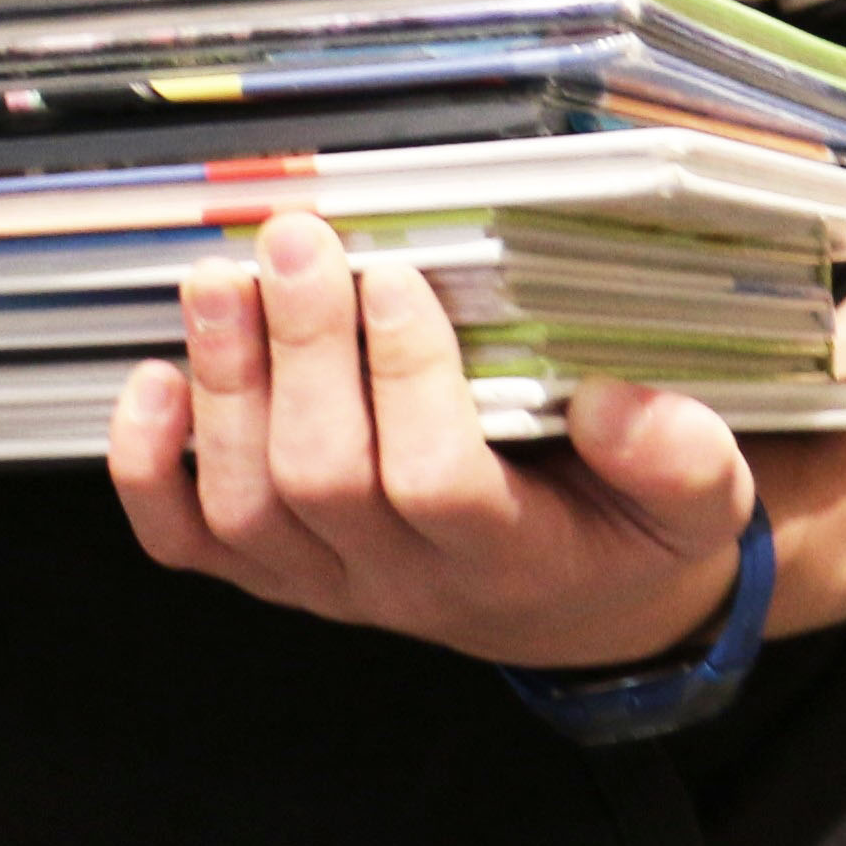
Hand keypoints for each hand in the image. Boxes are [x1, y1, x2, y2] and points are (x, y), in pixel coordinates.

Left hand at [107, 210, 755, 669]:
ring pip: (246, 506)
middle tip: (295, 242)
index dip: (404, 381)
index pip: (435, 482)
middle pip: (322, 480)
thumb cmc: (628, 530)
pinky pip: (186, 544)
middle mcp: (403, 583)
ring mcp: (326, 584)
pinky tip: (151, 381)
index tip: (396, 276)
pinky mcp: (274, 572)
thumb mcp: (698, 505)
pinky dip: (146, 469)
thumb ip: (682, 460)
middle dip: (300, 352)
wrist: (578, 604)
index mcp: (511, 560)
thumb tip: (614, 400)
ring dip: (224, 385)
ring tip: (221, 279)